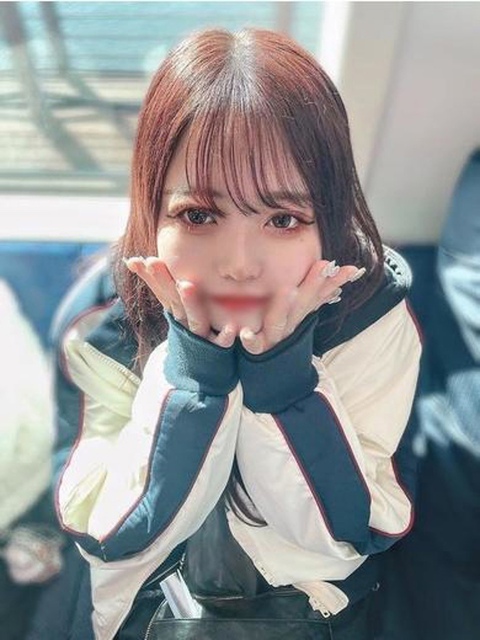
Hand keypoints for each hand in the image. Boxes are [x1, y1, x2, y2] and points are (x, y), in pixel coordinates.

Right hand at [123, 257, 235, 346]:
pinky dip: (222, 337)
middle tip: (152, 261)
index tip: (135, 260)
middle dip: (162, 281)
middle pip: (173, 300)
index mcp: (176, 311)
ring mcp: (198, 336)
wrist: (197, 370)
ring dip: (190, 303)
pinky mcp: (215, 350)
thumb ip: (158, 284)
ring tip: (185, 285)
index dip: (149, 277)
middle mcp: (184, 322)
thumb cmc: (187, 330)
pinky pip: (219, 343)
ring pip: (194, 319)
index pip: (161, 291)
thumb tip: (131, 260)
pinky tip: (230, 329)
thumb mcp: (175, 307)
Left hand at [239, 260, 365, 353]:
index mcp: (297, 317)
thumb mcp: (295, 319)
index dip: (333, 284)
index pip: (317, 297)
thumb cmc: (279, 341)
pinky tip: (245, 333)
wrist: (271, 379)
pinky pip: (253, 346)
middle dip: (313, 286)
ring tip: (288, 290)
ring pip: (279, 323)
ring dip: (284, 307)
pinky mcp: (256, 352)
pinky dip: (250, 341)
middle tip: (324, 266)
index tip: (351, 269)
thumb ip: (313, 303)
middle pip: (302, 306)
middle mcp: (289, 328)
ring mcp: (273, 340)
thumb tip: (337, 289)